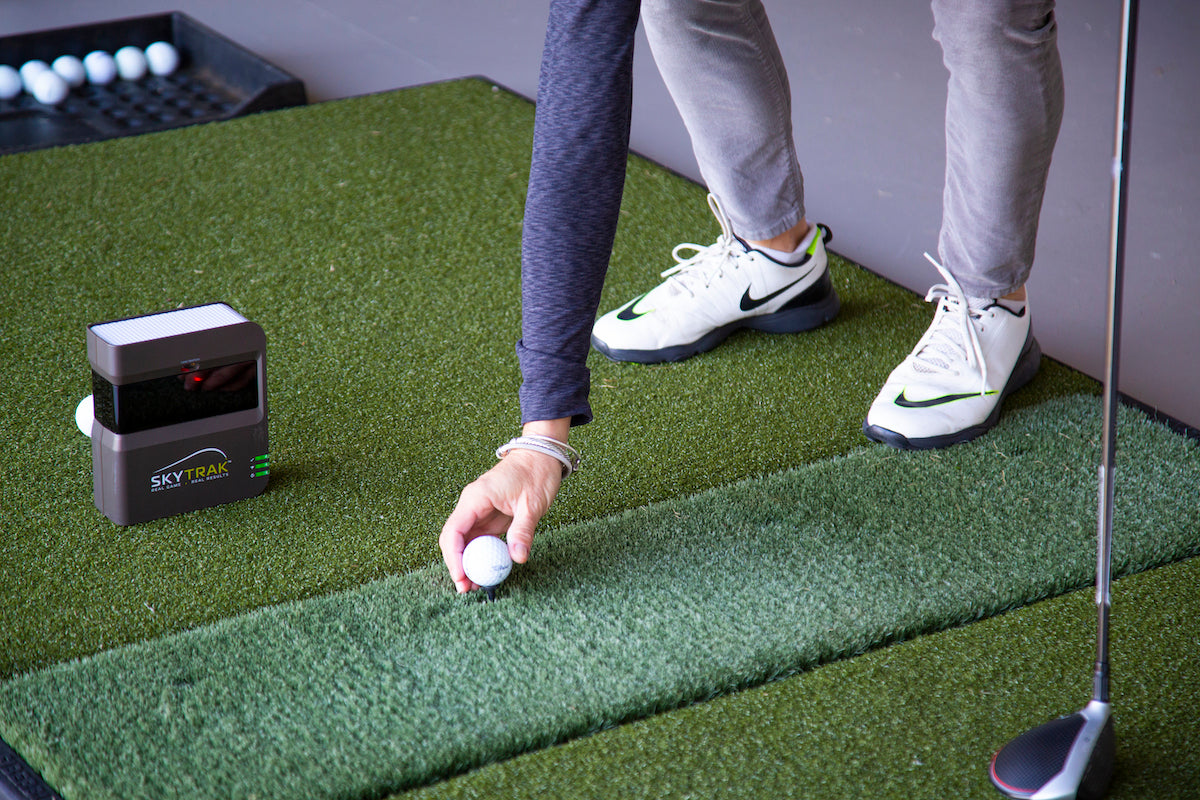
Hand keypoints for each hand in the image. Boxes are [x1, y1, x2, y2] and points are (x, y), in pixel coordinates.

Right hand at [440, 447, 564, 593]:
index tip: (462, 577)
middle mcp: (472, 504)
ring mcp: (479, 510)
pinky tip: (488, 570)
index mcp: (476, 498)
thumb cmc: (536, 473)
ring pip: (465, 541)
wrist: (542, 454)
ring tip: (477, 585)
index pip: (453, 531)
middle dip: (458, 565)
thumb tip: (518, 558)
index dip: (453, 557)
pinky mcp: (489, 515)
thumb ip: (522, 531)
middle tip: (468, 588)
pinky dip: (481, 555)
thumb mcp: (532, 504)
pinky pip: (479, 538)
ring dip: (469, 563)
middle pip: (454, 539)